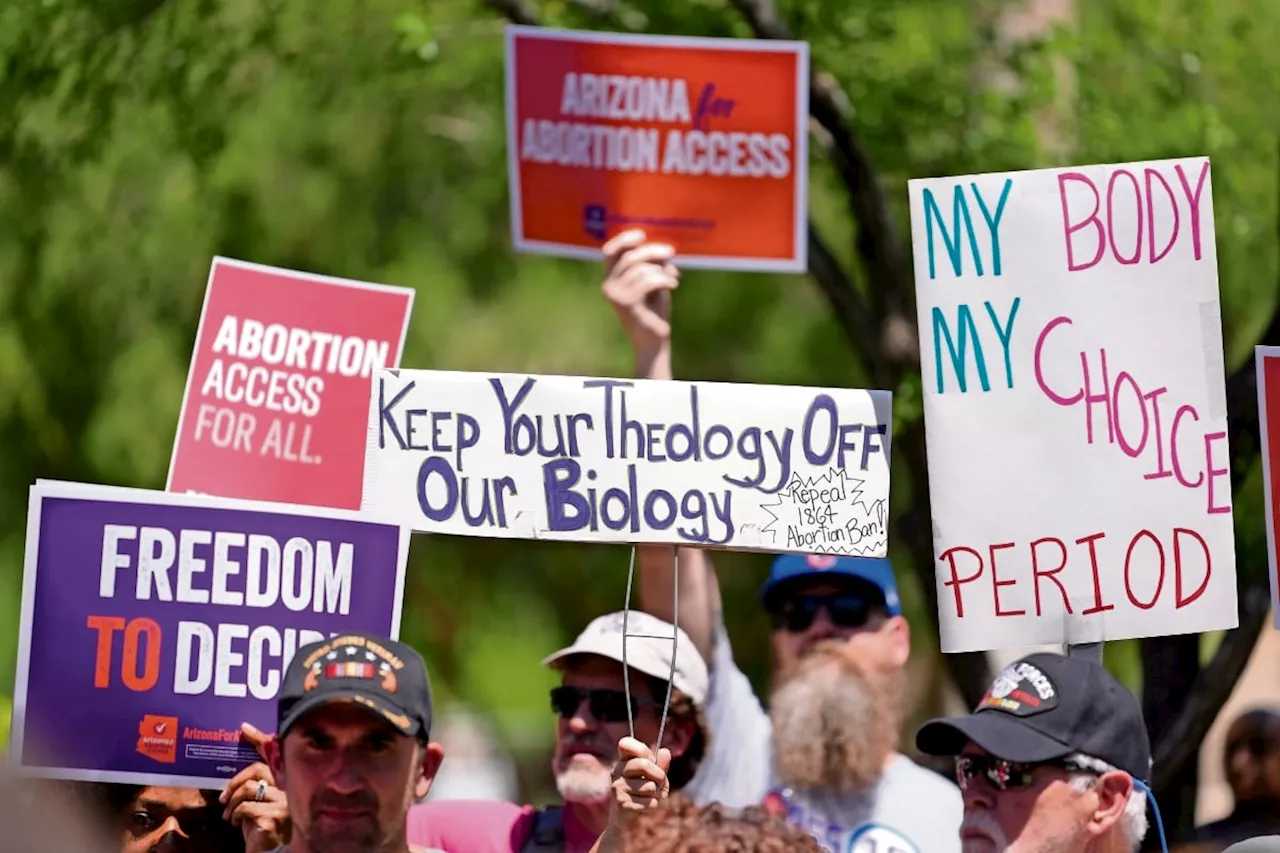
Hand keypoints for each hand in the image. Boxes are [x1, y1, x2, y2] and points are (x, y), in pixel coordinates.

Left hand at [220, 724, 288, 852]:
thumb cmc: (263, 831)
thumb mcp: (257, 806)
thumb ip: (254, 790)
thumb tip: (235, 778)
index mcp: (287, 783)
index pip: (275, 756)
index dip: (260, 740)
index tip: (245, 728)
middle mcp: (291, 790)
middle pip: (259, 769)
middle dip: (235, 781)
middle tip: (224, 798)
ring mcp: (284, 802)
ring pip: (249, 789)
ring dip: (232, 803)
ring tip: (230, 815)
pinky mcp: (274, 816)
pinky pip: (246, 807)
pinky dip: (236, 815)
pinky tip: (237, 824)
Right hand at [601, 229, 679, 363]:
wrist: (654, 340)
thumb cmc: (654, 309)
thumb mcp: (652, 281)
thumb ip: (651, 264)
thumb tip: (661, 247)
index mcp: (611, 278)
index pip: (609, 251)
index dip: (624, 239)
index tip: (643, 235)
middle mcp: (608, 286)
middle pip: (629, 257)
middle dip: (652, 251)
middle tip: (671, 253)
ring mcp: (615, 296)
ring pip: (641, 270)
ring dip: (661, 271)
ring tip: (672, 278)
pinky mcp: (627, 305)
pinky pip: (647, 282)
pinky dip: (664, 280)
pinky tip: (673, 285)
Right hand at [608, 736, 670, 820]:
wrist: (626, 824)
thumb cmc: (642, 796)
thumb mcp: (654, 778)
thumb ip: (660, 765)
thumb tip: (665, 751)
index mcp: (623, 761)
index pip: (625, 743)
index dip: (642, 750)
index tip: (649, 759)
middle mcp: (617, 772)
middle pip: (644, 764)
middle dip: (659, 775)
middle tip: (659, 783)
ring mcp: (618, 788)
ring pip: (650, 786)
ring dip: (656, 794)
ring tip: (648, 797)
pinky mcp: (622, 804)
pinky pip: (650, 802)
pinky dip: (653, 805)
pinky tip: (643, 808)